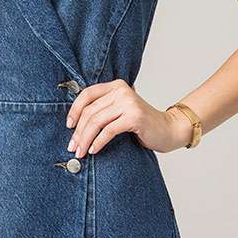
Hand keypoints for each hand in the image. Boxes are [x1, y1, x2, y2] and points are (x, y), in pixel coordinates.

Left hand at [64, 79, 192, 156]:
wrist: (169, 130)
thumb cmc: (142, 124)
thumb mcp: (121, 110)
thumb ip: (104, 109)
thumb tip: (75, 123)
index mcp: (116, 86)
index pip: (87, 94)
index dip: (75, 110)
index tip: (68, 126)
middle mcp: (122, 91)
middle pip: (90, 111)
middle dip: (78, 131)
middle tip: (72, 147)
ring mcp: (129, 103)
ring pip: (97, 121)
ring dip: (85, 139)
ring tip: (81, 152)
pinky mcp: (134, 117)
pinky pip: (109, 131)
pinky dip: (98, 142)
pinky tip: (94, 150)